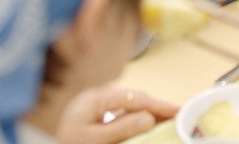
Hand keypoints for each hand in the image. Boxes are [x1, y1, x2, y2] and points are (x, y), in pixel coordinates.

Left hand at [56, 85, 177, 143]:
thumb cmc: (60, 142)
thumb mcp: (92, 140)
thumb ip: (121, 128)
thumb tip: (149, 118)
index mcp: (95, 98)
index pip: (136, 98)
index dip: (159, 105)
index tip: (179, 111)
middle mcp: (96, 99)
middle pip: (134, 100)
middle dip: (157, 109)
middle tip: (179, 118)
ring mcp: (93, 109)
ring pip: (128, 109)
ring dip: (147, 116)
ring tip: (167, 123)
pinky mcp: (92, 120)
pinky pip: (119, 117)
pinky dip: (134, 122)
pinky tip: (144, 129)